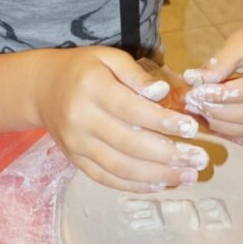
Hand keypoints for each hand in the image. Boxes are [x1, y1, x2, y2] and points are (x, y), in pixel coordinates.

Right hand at [32, 46, 208, 192]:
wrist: (42, 88)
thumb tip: (162, 93)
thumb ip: (136, 74)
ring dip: (157, 175)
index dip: (163, 121)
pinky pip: (106, 178)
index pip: (132, 110)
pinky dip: (134, 185)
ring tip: (188, 176)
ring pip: (120, 167)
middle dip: (169, 155)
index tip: (192, 128)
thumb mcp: (108, 58)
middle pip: (129, 143)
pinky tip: (160, 184)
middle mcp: (82, 119)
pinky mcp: (75, 160)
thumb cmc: (84, 69)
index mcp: (92, 88)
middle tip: (200, 160)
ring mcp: (77, 144)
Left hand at [182, 15, 242, 137]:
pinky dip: (236, 128)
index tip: (197, 93)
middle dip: (220, 112)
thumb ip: (220, 63)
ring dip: (225, 124)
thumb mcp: (241, 41)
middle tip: (194, 105)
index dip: (222, 95)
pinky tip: (216, 119)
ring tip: (201, 112)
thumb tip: (194, 80)